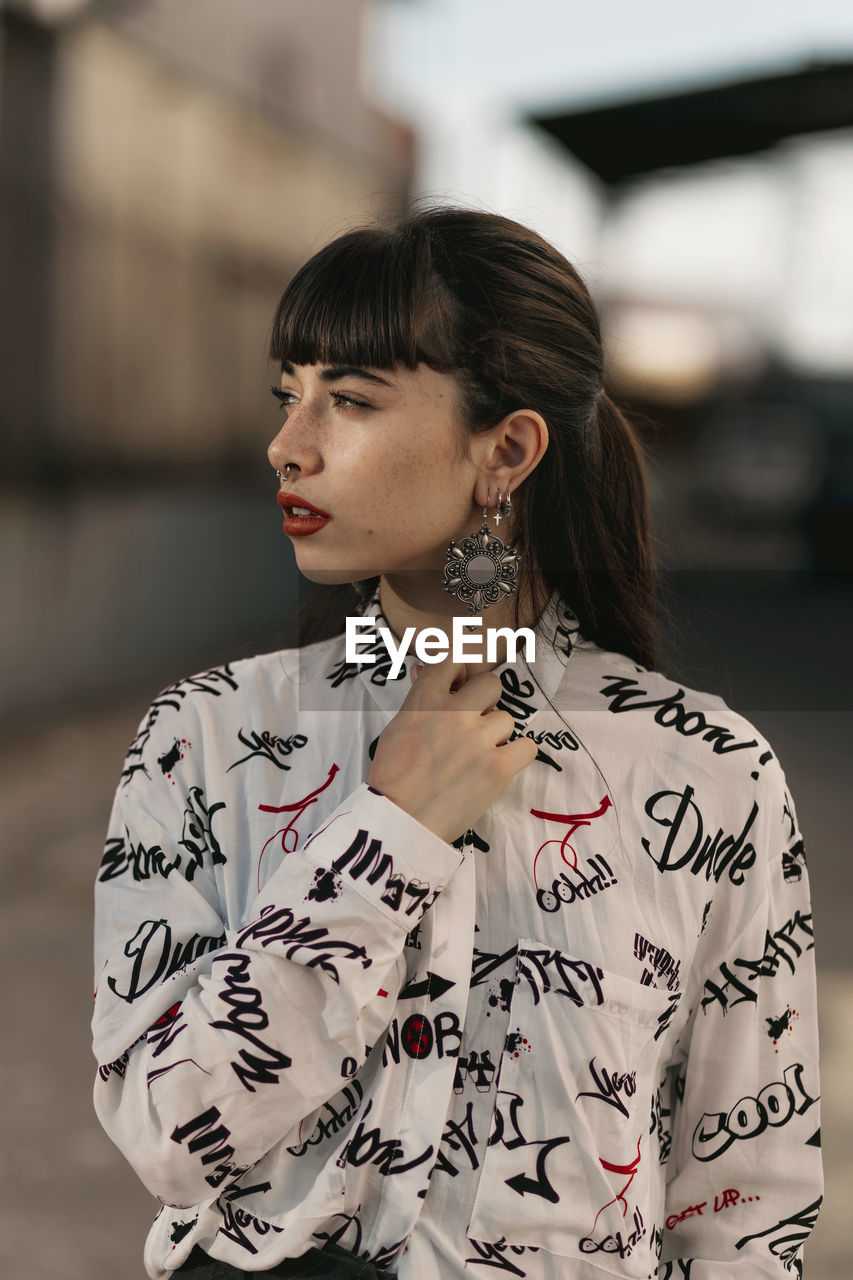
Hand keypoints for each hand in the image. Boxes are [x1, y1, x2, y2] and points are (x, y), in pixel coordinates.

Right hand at [367, 655, 537, 843]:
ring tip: (479, 756)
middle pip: (492, 684)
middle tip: (476, 724)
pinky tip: (499, 766)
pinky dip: (517, 756)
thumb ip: (419, 698)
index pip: (454, 659)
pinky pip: (527, 747)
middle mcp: (453, 712)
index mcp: (425, 700)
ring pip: (507, 718)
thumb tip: (425, 669)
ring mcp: (478, 738)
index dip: (463, 671)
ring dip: (497, 735)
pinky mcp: (497, 766)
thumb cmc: (394, 777)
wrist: (401, 821)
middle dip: (487, 702)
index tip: (463, 686)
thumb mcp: (398, 727)